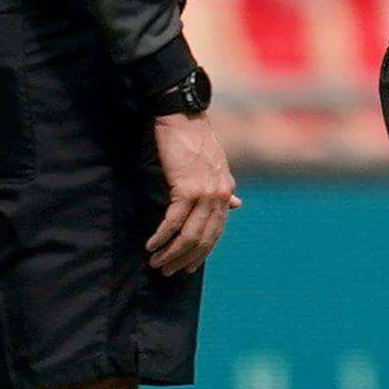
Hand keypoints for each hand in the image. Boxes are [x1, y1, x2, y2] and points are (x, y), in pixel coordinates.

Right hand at [144, 111, 236, 271]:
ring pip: (189, 234)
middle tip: (167, 271)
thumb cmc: (194, 139)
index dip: (202, 252)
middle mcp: (220, 194)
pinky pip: (173, 221)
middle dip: (184, 259)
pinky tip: (151, 245)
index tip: (188, 267)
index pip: (216, 231)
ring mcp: (205, 192)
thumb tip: (237, 204)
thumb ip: (224, 188)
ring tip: (156, 262)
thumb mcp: (215, 165)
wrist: (183, 117)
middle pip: (204, 238)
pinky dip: (161, 236)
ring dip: (170, 252)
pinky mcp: (187, 188)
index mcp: (226, 190)